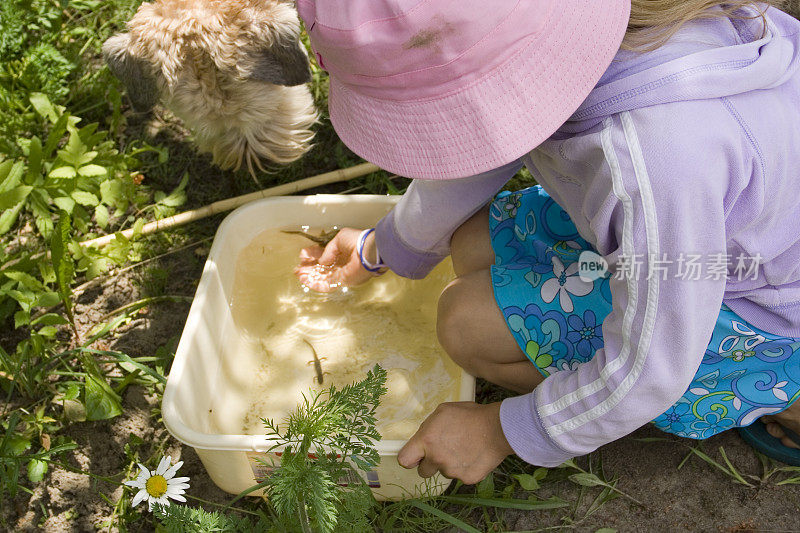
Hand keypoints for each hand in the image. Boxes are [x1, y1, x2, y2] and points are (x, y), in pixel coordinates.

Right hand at [294, 228, 377, 291]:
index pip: (323, 254)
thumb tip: (322, 261)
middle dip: (309, 268)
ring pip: (322, 277)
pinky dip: (316, 284)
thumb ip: (327, 251)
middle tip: (298, 269)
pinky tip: (306, 282)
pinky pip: (327, 285)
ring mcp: (341, 273)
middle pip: (321, 268)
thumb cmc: (356, 241)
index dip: (312, 256)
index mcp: (340, 251)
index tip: (302, 256)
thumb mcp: (339, 239)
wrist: (368, 252)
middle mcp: (340, 263)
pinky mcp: (342, 282)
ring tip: (299, 276)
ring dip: (310, 277)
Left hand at [397, 402, 513, 484]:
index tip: (415, 458)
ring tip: (464, 448)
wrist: (498, 428)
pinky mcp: (466, 479)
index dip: (409, 459)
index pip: (404, 460)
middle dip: (430, 463)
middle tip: (443, 451)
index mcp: (426, 441)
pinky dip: (465, 468)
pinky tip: (473, 455)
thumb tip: (423, 438)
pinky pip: (460, 476)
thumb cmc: (470, 416)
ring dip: (449, 464)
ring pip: (444, 472)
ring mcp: (451, 471)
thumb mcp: (443, 412)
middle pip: (423, 471)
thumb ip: (428, 427)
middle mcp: (436, 459)